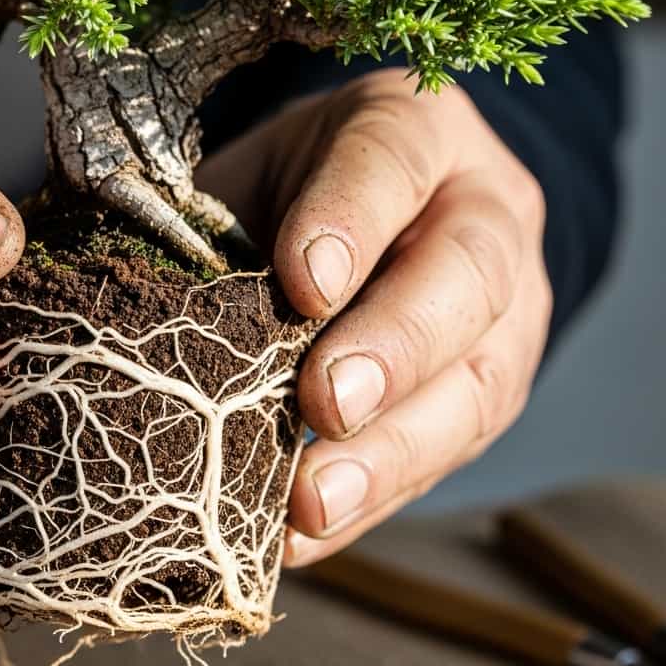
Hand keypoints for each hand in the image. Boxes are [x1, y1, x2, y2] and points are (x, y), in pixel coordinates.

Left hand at [196, 68, 550, 565]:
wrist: (368, 225)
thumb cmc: (289, 197)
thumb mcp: (255, 179)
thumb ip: (229, 229)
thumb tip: (159, 323)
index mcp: (416, 132)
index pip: (393, 160)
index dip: (351, 220)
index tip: (303, 283)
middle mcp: (483, 214)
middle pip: (465, 277)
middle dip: (393, 347)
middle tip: (325, 403)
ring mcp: (506, 312)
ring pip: (475, 383)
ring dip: (389, 453)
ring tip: (313, 502)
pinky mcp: (490, 392)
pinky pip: (446, 454)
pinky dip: (372, 501)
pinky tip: (304, 534)